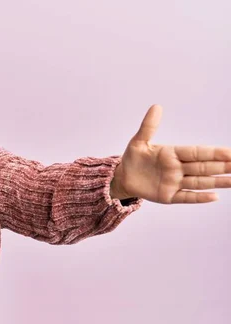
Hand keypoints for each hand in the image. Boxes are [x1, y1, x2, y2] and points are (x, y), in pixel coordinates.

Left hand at [111, 104, 230, 203]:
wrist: (123, 177)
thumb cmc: (133, 158)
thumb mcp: (138, 141)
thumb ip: (148, 126)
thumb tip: (156, 106)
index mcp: (173, 153)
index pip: (197, 152)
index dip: (214, 153)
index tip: (230, 153)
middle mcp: (178, 168)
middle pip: (204, 167)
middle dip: (223, 166)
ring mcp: (175, 183)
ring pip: (200, 182)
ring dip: (218, 181)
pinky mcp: (168, 196)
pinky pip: (186, 197)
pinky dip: (200, 197)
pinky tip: (215, 197)